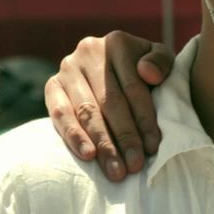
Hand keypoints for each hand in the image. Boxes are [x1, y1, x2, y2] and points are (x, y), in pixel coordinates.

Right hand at [46, 31, 173, 181]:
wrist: (113, 71)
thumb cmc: (144, 73)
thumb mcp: (160, 62)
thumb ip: (162, 62)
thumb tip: (147, 73)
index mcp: (118, 43)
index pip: (132, 87)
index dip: (144, 119)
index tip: (153, 147)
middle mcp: (89, 50)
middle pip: (110, 102)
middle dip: (125, 138)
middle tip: (134, 166)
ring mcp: (68, 67)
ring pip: (86, 111)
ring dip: (102, 144)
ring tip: (114, 170)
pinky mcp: (52, 85)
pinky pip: (60, 113)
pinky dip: (73, 136)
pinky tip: (87, 155)